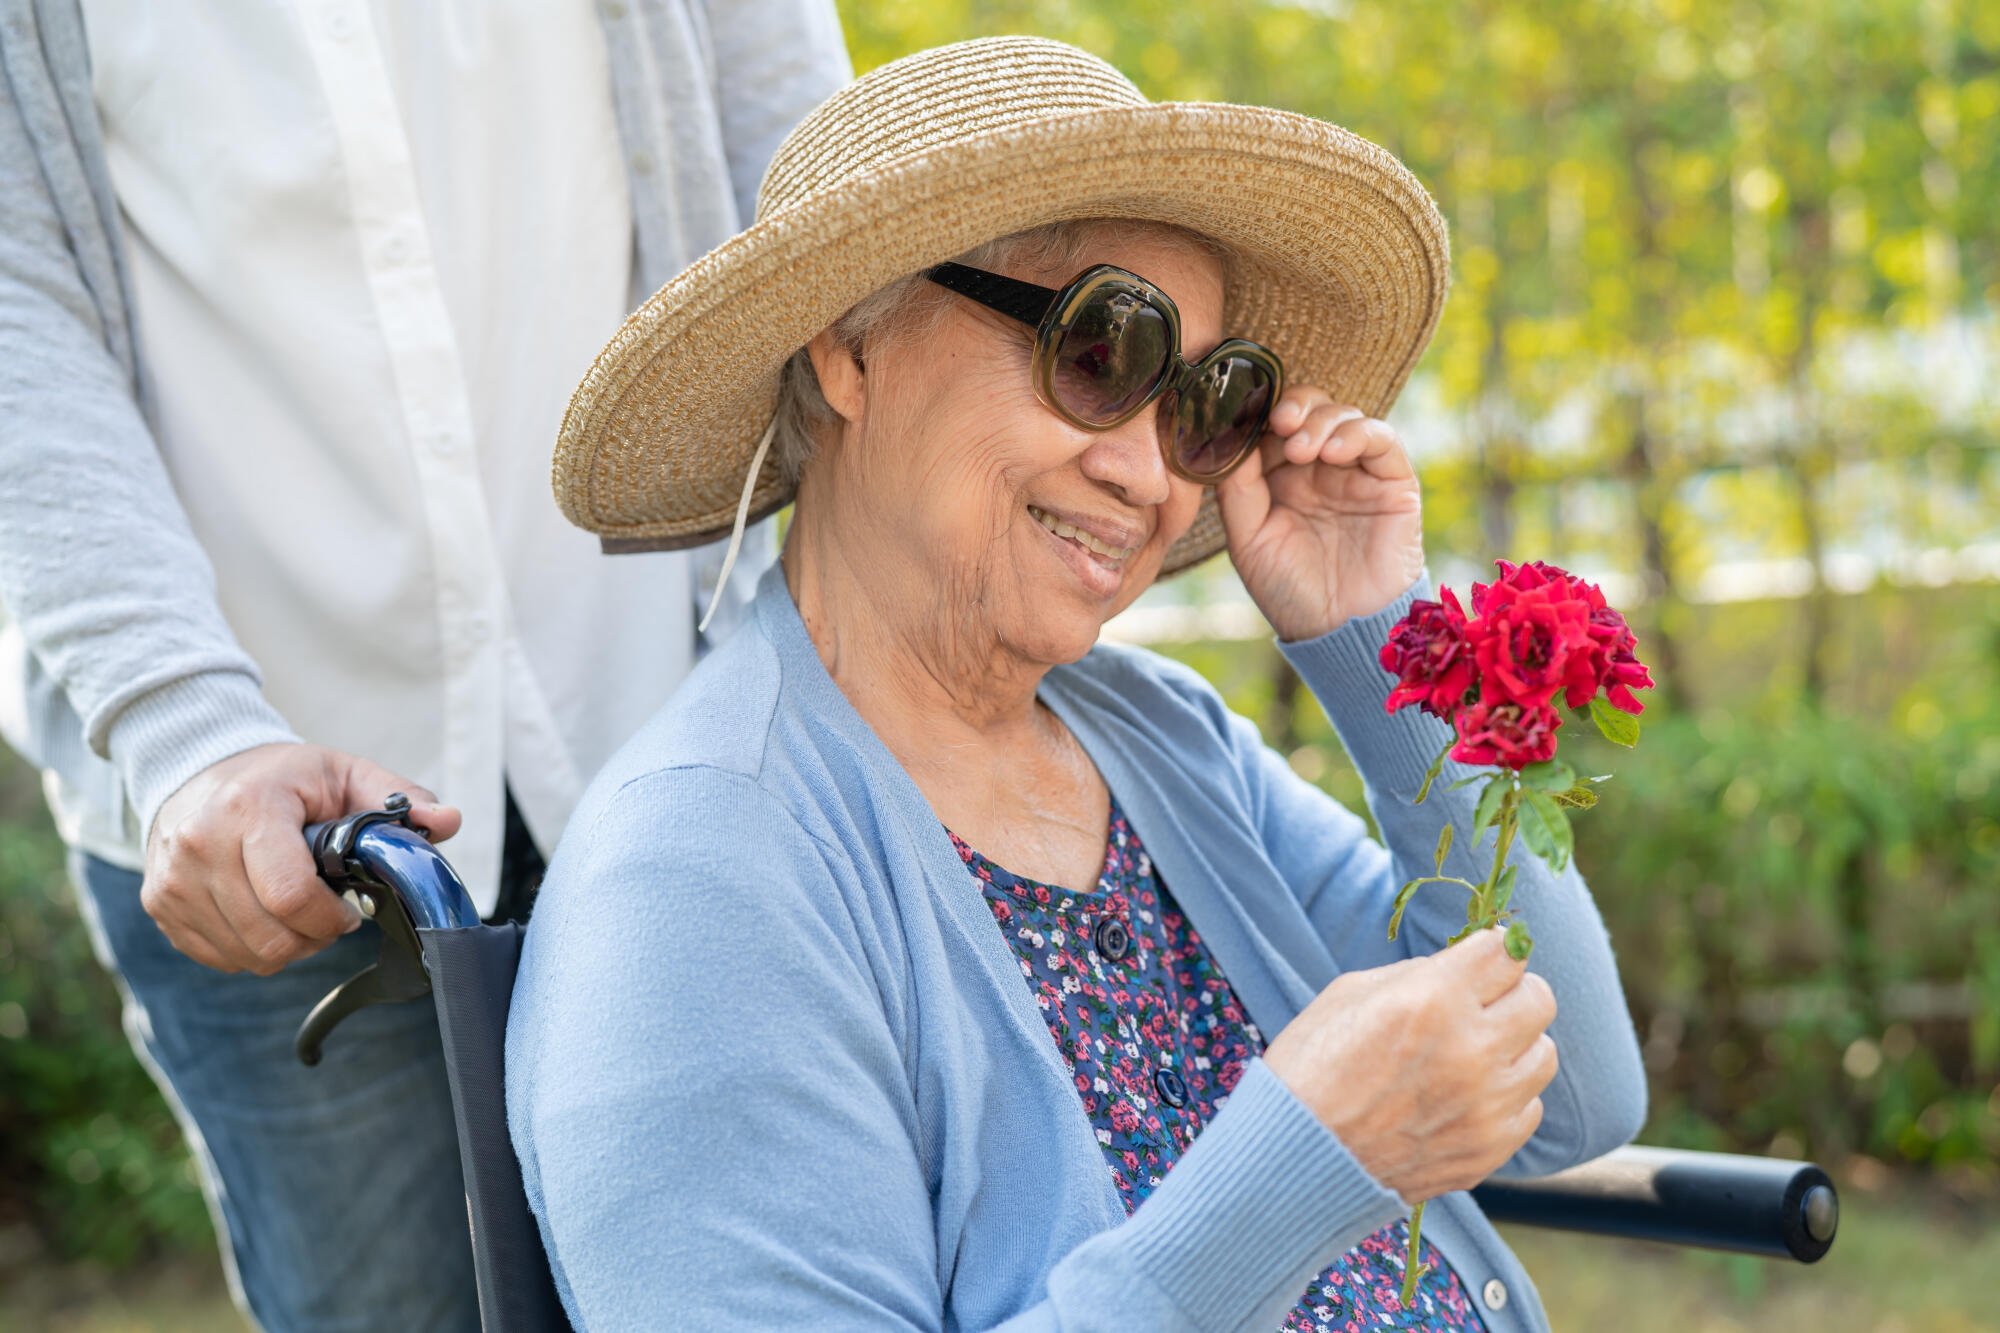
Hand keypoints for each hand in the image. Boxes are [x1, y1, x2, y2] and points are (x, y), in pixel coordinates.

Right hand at [142, 743, 461, 973]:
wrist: (196, 768)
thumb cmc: (283, 777)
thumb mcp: (343, 773)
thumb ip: (398, 799)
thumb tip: (448, 821)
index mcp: (249, 809)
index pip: (290, 895)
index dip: (330, 918)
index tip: (348, 908)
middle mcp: (199, 845)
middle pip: (269, 937)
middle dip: (313, 936)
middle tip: (327, 911)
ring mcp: (171, 880)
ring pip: (246, 956)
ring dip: (284, 945)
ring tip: (296, 909)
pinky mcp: (159, 906)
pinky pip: (218, 957)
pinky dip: (250, 948)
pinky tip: (263, 914)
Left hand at [1213, 386, 1425, 641]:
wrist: (1340, 629)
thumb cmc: (1290, 589)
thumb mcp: (1249, 538)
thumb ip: (1238, 487)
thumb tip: (1226, 435)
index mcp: (1279, 476)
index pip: (1270, 424)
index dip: (1258, 413)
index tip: (1243, 415)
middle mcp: (1318, 467)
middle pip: (1307, 408)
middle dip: (1292, 408)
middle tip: (1279, 424)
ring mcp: (1356, 470)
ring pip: (1343, 415)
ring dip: (1321, 421)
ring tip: (1303, 450)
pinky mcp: (1392, 480)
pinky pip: (1381, 439)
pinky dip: (1358, 435)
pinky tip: (1334, 452)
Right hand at [1262, 928, 1558, 1202]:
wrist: (1295, 1158)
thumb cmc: (1310, 1066)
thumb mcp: (1350, 993)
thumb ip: (1419, 974)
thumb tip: (1466, 968)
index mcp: (1433, 999)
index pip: (1507, 952)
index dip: (1494, 948)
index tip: (1485, 956)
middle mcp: (1471, 1050)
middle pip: (1540, 998)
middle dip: (1513, 991)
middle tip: (1485, 1000)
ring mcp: (1486, 1107)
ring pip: (1544, 1054)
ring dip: (1516, 1045)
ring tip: (1477, 1052)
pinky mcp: (1489, 1150)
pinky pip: (1530, 1107)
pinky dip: (1505, 1096)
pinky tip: (1467, 1096)